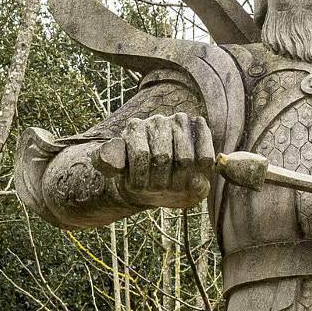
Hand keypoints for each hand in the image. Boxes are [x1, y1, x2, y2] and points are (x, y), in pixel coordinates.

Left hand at [98, 113, 215, 208]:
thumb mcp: (117, 172)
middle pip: (163, 158)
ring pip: (185, 160)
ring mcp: (181, 122)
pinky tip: (192, 178)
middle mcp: (158, 120)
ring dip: (178, 182)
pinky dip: (200, 173)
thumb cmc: (137, 176)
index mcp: (134, 128)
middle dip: (159, 182)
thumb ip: (107, 162)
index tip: (139, 189)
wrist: (160, 180)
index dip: (141, 179)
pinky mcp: (200, 129)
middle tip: (157, 190)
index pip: (141, 155)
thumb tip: (109, 158)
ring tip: (172, 187)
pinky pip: (205, 156)